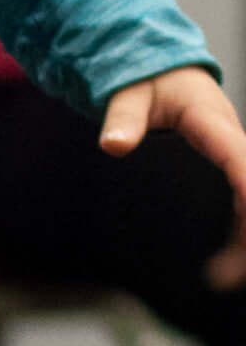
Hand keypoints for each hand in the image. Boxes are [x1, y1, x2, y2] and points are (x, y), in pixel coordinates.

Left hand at [100, 67, 245, 287]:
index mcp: (214, 123)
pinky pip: (241, 201)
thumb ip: (123, 118)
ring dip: (245, 237)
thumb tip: (113, 145)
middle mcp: (232, 142)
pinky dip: (240, 230)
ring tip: (223, 278)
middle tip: (228, 272)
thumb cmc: (149, 78)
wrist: (164, 67)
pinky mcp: (226, 167)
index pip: (240, 158)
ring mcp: (232, 157)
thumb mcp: (131, 92)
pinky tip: (224, 262)